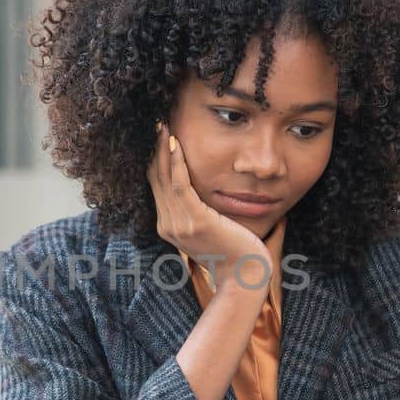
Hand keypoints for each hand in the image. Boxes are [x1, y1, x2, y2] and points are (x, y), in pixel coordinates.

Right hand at [146, 121, 265, 291]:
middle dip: (155, 149)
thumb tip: (203, 192)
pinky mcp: (194, 222)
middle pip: (155, 179)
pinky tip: (177, 144)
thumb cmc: (235, 252)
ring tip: (163, 127)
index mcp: (170, 227)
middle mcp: (169, 226)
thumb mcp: (212, 230)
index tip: (158, 137)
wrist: (245, 276)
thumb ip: (201, 212)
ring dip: (163, 149)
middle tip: (156, 123)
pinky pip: (180, 186)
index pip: (157, 186)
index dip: (156, 160)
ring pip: (164, 179)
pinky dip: (176, 163)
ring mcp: (179, 225)